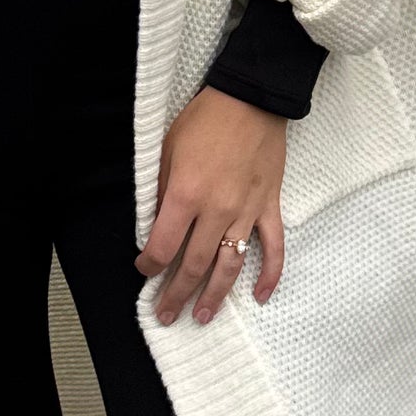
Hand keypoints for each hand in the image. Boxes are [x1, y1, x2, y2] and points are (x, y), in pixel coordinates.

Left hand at [139, 91, 288, 326]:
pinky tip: (260, 296)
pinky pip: (273, 247)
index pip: (162, 246)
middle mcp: (216, 210)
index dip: (149, 265)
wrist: (251, 98)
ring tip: (203, 316)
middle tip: (166, 315)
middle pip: (194, 265)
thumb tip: (156, 226)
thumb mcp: (168, 150)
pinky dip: (269, 274)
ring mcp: (246, 211)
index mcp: (186, 195)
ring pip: (230, 264)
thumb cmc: (205, 119)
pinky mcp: (269, 206)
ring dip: (216, 295)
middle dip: (176, 293)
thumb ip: (163, 192)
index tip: (143, 271)